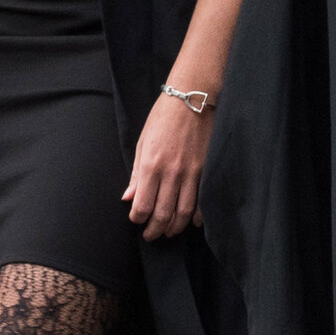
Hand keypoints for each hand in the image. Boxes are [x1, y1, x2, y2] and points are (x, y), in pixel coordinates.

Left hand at [125, 94, 211, 239]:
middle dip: (155, 230)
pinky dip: (199, 217)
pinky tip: (193, 223)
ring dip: (175, 227)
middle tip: (151, 235)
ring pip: (184, 212)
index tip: (137, 220)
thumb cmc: (163, 117)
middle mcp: (171, 173)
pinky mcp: (207, 170)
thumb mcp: (143, 142)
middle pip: (163, 214)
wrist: (192, 99)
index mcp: (151, 165)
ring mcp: (192, 173)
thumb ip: (137, 174)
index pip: (142, 205)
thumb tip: (128, 198)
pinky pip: (203, 201)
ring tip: (169, 231)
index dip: (138, 219)